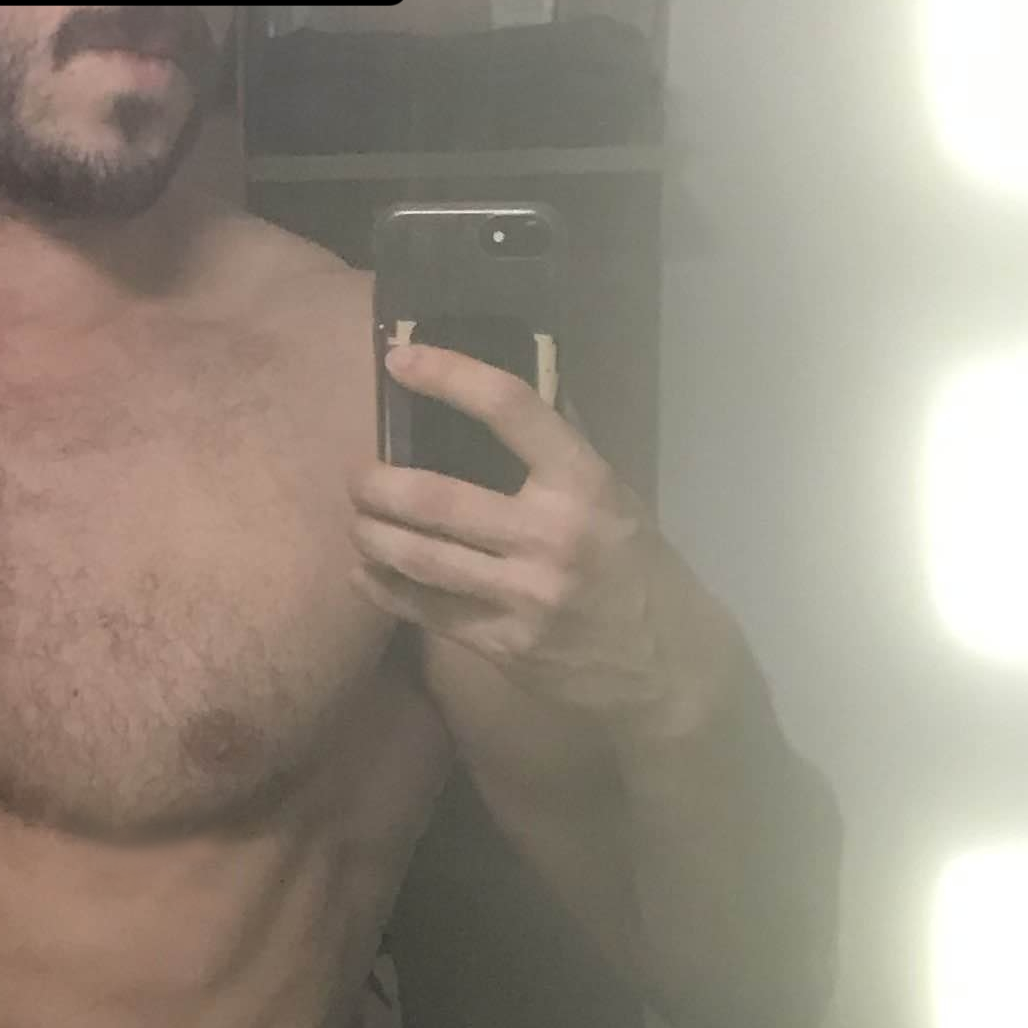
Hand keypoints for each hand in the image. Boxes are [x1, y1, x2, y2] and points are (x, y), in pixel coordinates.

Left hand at [349, 342, 712, 726]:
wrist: (671, 668)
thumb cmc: (637, 568)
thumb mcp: (614, 497)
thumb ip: (555, 450)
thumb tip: (500, 387)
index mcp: (583, 482)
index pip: (509, 408)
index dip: (448, 375)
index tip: (400, 359)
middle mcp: (551, 535)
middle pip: (436, 497)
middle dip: (377, 484)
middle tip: (358, 477)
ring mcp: (525, 595)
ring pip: (419, 557)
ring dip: (370, 535)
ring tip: (356, 521)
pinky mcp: (504, 645)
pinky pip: (425, 610)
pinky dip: (383, 588)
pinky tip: (363, 572)